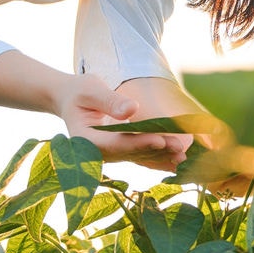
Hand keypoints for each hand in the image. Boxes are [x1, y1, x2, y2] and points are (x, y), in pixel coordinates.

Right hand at [57, 74, 191, 169]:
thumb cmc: (79, 91)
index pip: (115, 143)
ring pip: (137, 157)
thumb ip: (109, 101)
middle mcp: (97, 153)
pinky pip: (138, 157)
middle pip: (130, 153)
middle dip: (156, 151)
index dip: (139, 143)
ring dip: (160, 157)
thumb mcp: (91, 89)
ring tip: (183, 155)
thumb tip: (131, 110)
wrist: (70, 100)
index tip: (160, 140)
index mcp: (86, 139)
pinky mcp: (118, 152)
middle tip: (180, 148)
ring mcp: (108, 155)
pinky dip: (157, 159)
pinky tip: (174, 162)